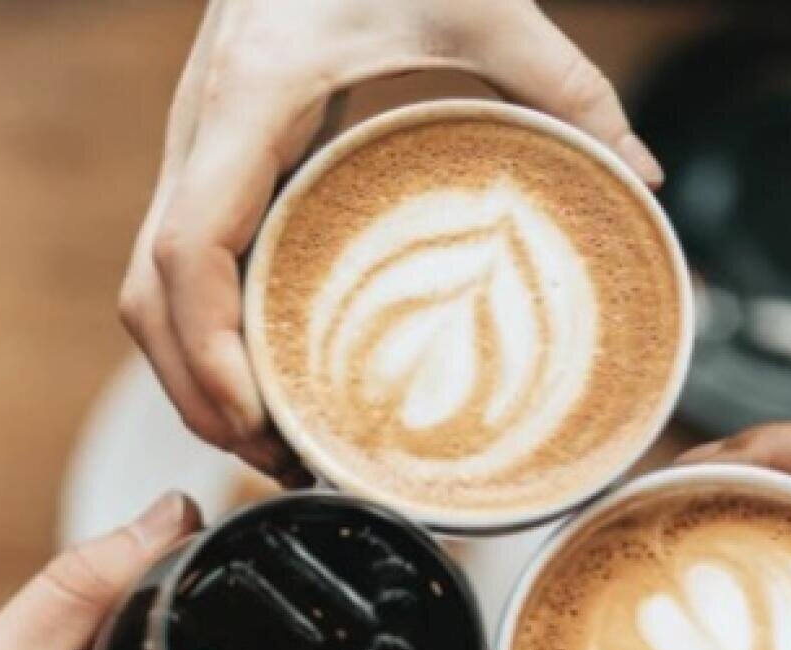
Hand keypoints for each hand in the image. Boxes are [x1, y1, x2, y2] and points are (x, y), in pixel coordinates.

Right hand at [119, 0, 660, 479]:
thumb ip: (562, 79)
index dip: (205, 349)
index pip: (185, 250)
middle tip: (281, 463)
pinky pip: (185, 266)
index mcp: (248, 100)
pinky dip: (209, 334)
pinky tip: (270, 374)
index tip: (255, 416)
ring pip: (150, 291)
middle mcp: (200, 133)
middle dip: (197, 392)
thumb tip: (642, 172)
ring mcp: (197, 150)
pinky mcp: (217, 160)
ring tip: (276, 443)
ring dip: (195, 375)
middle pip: (148, 298)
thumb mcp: (478, 0)